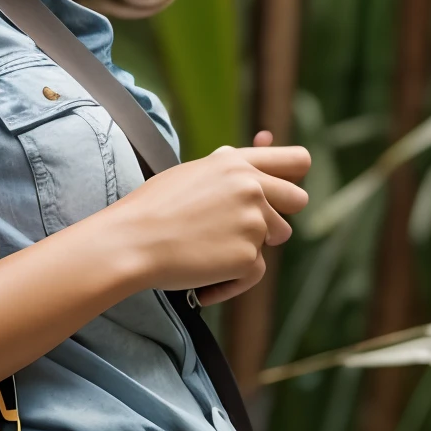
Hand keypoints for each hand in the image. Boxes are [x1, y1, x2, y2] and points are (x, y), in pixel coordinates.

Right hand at [108, 131, 309, 302]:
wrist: (132, 241)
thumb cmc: (152, 208)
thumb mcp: (192, 173)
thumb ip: (227, 167)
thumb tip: (254, 146)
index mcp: (235, 162)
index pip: (297, 160)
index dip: (293, 177)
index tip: (282, 193)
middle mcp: (251, 186)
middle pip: (298, 200)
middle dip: (278, 216)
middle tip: (246, 231)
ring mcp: (253, 221)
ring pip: (276, 238)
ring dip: (251, 248)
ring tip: (211, 254)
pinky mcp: (248, 256)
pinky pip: (255, 273)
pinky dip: (231, 282)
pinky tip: (203, 283)